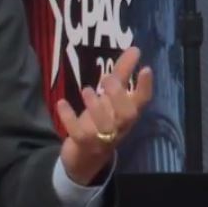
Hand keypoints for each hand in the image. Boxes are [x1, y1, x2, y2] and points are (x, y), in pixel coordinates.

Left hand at [56, 46, 152, 184]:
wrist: (86, 157)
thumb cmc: (103, 120)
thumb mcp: (112, 97)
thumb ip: (122, 73)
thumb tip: (134, 49)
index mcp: (128, 114)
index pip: (142, 102)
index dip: (145, 87)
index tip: (146, 68)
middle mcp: (119, 127)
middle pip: (126, 115)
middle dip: (118, 96)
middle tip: (107, 79)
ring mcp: (102, 138)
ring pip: (104, 126)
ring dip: (96, 107)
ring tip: (86, 90)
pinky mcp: (83, 144)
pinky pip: (78, 133)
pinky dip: (69, 118)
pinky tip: (62, 103)